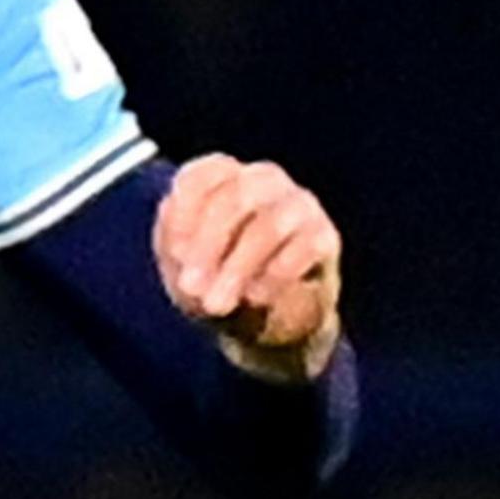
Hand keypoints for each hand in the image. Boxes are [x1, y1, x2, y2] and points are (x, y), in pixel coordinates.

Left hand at [154, 154, 343, 381]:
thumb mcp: (182, 265)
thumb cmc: (216, 280)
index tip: (175, 257)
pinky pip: (302, 250)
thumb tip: (187, 249)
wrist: (265, 321)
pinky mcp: (324, 236)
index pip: (200, 178)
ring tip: (217, 305)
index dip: (184, 218)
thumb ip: (177, 248)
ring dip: (238, 269)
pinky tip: (256, 297)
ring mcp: (298, 204)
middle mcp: (263, 180)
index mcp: (222, 177)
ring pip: (269, 226)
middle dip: (209, 247)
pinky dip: (273, 277)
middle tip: (192, 290)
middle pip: (236, 198)